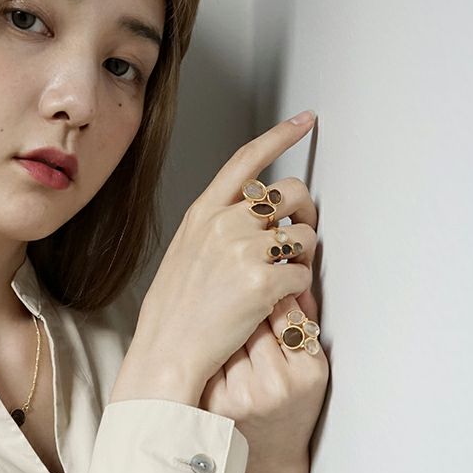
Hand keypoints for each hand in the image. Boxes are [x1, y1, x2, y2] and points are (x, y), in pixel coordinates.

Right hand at [130, 112, 318, 391]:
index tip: (304, 121)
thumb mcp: (185, 254)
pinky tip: (277, 303)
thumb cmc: (174, 312)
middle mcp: (224, 224)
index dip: (280, 136)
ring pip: (305, 234)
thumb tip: (256, 219)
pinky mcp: (263, 281)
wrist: (167, 351)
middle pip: (291, 193)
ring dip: (304, 257)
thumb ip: (217, 228)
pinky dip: (298, 291)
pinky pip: (304, 274)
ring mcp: (243, 250)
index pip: (246, 161)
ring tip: (282, 279)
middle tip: (299, 237)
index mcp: (203, 214)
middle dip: (305, 212)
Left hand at [198, 285, 327, 464]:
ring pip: (227, 333)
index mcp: (304, 374)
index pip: (285, 312)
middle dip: (247, 302)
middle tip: (243, 293)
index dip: (274, 294)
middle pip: (252, 319)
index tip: (269, 285)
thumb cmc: (293, 406)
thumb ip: (305, 323)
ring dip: (225, 317)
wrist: (267, 455)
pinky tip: (210, 336)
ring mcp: (239, 393)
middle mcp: (272, 385)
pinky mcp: (213, 399)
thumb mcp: (312, 367)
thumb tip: (294, 278)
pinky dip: (209, 340)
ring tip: (227, 315)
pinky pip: (209, 353)